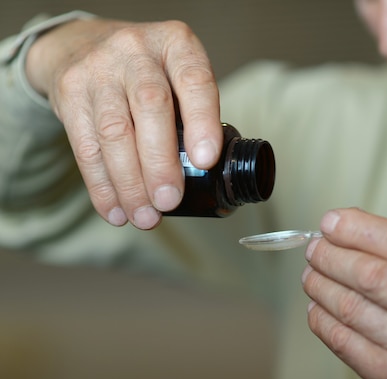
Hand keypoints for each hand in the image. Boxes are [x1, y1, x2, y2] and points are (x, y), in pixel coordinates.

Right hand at [25, 18, 222, 228]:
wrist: (82, 46)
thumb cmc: (148, 72)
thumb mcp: (177, 74)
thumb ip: (193, 112)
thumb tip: (209, 174)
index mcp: (176, 44)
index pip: (194, 81)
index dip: (201, 122)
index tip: (205, 161)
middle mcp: (136, 50)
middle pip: (149, 107)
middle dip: (159, 162)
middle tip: (169, 201)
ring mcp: (98, 69)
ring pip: (114, 132)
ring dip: (130, 183)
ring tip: (145, 217)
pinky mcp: (69, 94)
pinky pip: (85, 147)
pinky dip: (102, 186)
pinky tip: (115, 210)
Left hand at [302, 208, 386, 378]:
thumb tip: (347, 228)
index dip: (360, 229)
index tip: (332, 220)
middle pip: (372, 276)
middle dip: (332, 255)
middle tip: (316, 247)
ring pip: (350, 307)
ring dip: (321, 283)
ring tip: (312, 272)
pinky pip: (341, 341)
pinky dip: (321, 317)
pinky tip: (318, 304)